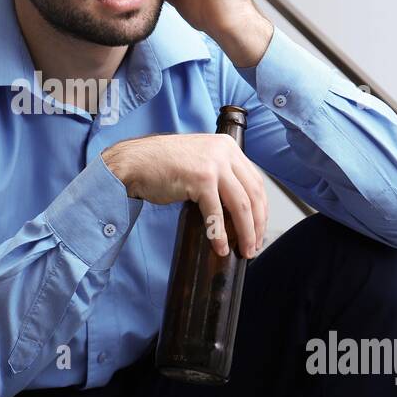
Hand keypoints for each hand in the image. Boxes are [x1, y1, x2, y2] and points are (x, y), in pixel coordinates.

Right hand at [101, 133, 268, 258]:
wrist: (134, 162)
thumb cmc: (162, 164)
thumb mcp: (200, 160)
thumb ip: (220, 173)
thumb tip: (237, 205)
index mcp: (227, 146)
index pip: (256, 181)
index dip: (262, 209)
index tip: (260, 228)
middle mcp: (224, 152)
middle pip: (253, 194)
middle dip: (258, 225)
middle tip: (255, 245)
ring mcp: (213, 164)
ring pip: (240, 206)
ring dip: (246, 232)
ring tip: (245, 250)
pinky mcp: (200, 179)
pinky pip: (216, 214)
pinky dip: (219, 234)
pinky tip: (220, 248)